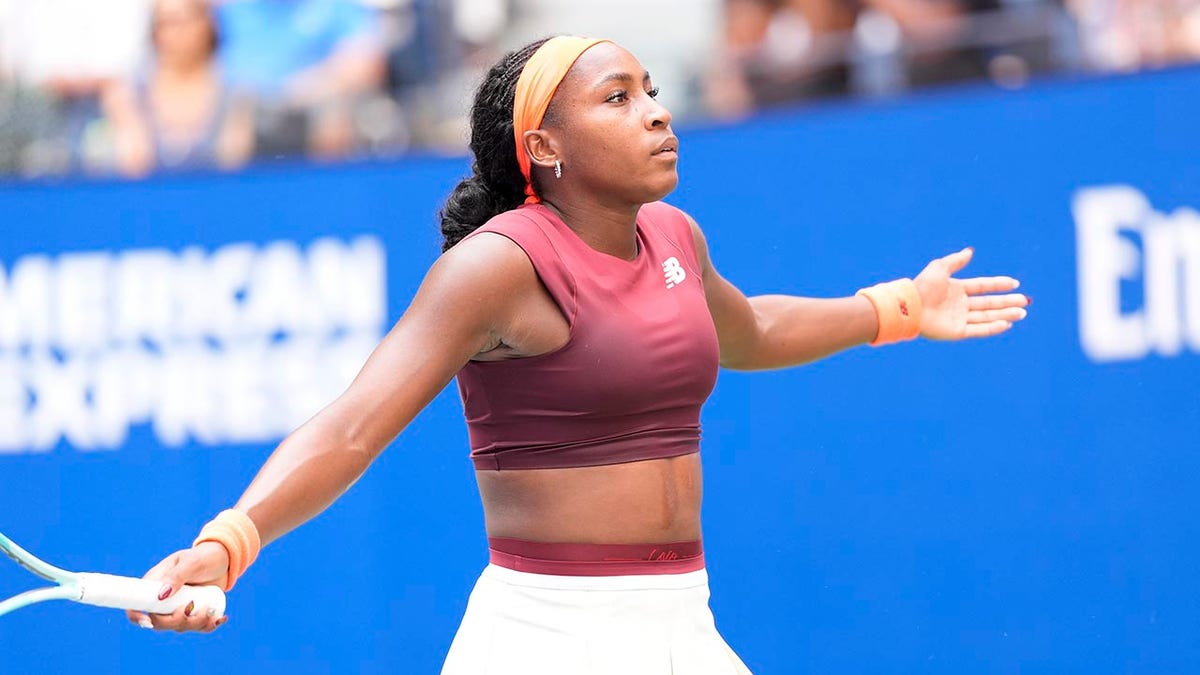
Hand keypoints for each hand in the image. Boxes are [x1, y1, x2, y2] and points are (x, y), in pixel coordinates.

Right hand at [126, 541, 229, 632]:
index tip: (148, 622)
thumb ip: (177, 576)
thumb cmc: (203, 557)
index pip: (136, 604)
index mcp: (155, 584)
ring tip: (210, 609)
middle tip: (192, 606)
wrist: (223, 560)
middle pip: (159, 623)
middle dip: (176, 621)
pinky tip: (219, 618)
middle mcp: (164, 599)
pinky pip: (196, 627)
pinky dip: (207, 626)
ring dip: (196, 623)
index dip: (137, 616)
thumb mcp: (191, 563)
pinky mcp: (194, 613)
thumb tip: (161, 596)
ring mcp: (178, 608)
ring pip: (179, 627)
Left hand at [913, 247, 1029, 340]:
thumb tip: (970, 251)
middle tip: (1025, 301)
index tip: (1015, 283)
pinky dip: (992, 327)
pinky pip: (978, 330)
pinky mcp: (957, 331)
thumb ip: (956, 261)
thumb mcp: (940, 268)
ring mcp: (959, 318)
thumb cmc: (922, 286)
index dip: (998, 284)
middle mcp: (960, 305)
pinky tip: (1006, 323)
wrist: (910, 306)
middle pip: (989, 303)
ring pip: (987, 317)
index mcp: (957, 289)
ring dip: (1005, 315)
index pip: (982, 286)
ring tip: (1022, 313)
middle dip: (1007, 302)